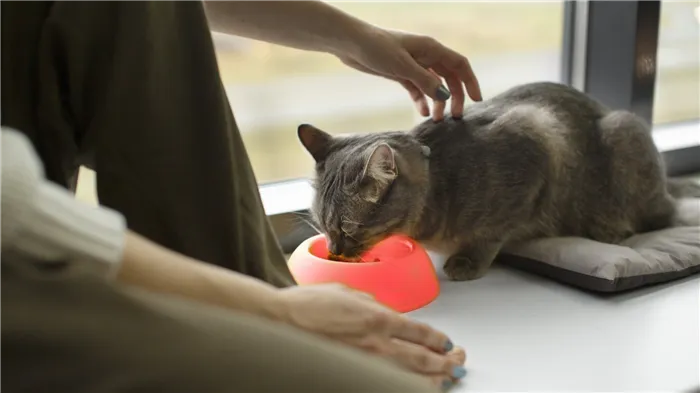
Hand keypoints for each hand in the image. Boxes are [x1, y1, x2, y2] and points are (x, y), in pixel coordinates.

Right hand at [275, 283, 466, 387]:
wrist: (279, 324)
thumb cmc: (306, 306)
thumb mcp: (347, 292)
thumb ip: (374, 304)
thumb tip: (390, 314)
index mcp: (378, 318)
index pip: (423, 333)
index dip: (440, 341)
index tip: (447, 343)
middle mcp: (377, 345)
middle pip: (426, 360)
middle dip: (448, 362)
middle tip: (458, 361)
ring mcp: (366, 364)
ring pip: (412, 380)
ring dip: (435, 380)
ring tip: (446, 378)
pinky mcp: (353, 375)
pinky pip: (387, 385)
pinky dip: (407, 387)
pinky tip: (415, 386)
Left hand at [337, 27, 481, 121]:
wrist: (351, 44)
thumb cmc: (377, 48)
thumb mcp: (403, 66)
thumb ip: (425, 81)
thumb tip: (445, 96)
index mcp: (431, 48)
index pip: (459, 65)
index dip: (470, 82)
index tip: (476, 101)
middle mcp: (426, 56)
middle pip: (449, 78)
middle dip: (454, 97)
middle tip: (454, 117)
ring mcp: (413, 65)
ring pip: (433, 85)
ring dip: (436, 102)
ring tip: (435, 120)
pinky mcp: (401, 73)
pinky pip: (417, 89)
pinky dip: (421, 100)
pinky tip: (420, 113)